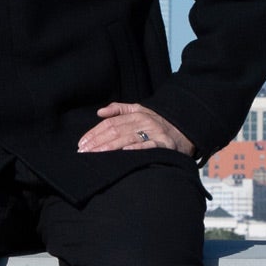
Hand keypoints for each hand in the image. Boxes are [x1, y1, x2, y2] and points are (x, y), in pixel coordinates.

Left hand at [77, 102, 193, 157]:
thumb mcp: (139, 111)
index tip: (81, 144)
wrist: (183, 132)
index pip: (110, 123)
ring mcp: (154, 132)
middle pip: (115, 131)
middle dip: (97, 142)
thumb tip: (99, 112)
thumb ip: (119, 110)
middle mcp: (144, 121)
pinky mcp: (164, 144)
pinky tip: (123, 152)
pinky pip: (148, 146)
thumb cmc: (156, 124)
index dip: (94, 133)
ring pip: (127, 138)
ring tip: (95, 155)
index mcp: (136, 113)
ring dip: (109, 147)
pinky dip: (135, 149)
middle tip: (83, 152)